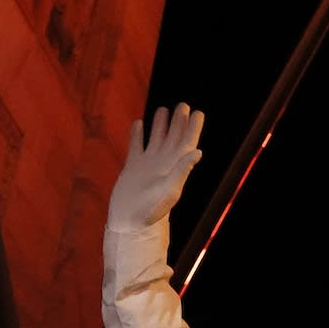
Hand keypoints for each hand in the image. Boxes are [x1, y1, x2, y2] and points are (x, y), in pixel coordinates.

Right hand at [108, 102, 203, 234]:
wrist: (130, 222)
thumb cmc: (152, 210)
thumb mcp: (171, 189)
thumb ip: (183, 169)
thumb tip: (197, 151)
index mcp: (176, 165)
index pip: (188, 141)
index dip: (193, 127)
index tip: (198, 112)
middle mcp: (164, 162)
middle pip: (173, 136)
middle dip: (178, 121)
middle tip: (182, 105)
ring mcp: (148, 164)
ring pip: (156, 138)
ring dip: (160, 124)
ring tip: (163, 110)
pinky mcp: (133, 167)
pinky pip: (136, 146)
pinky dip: (137, 134)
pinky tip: (138, 124)